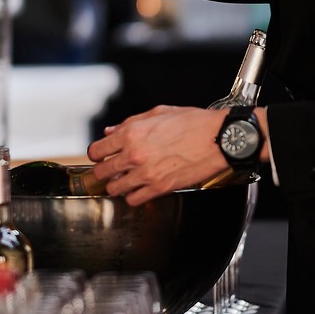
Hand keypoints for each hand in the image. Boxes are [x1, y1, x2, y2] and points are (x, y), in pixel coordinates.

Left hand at [86, 105, 227, 205]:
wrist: (218, 139)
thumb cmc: (193, 123)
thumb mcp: (158, 113)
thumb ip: (130, 123)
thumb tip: (111, 132)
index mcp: (132, 133)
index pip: (97, 151)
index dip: (96, 155)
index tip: (99, 157)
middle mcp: (135, 154)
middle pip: (101, 173)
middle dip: (103, 173)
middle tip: (110, 172)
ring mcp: (146, 173)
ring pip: (115, 189)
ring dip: (117, 186)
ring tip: (125, 182)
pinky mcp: (160, 188)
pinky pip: (134, 200)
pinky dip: (133, 197)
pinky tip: (139, 190)